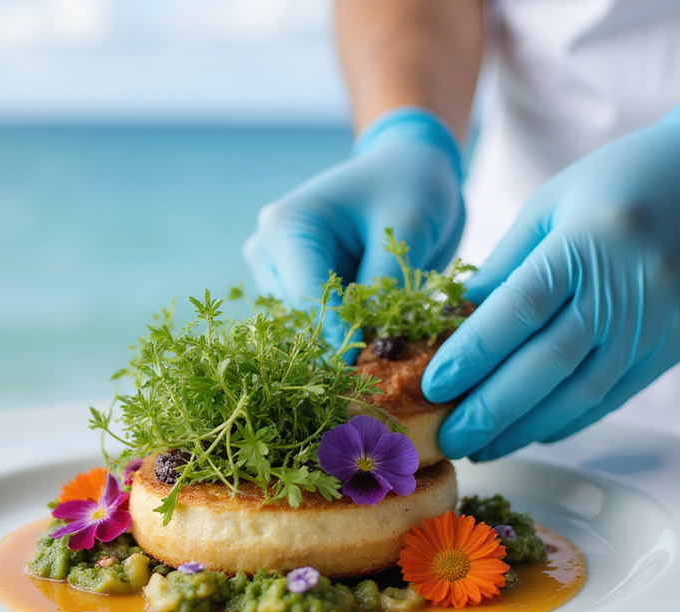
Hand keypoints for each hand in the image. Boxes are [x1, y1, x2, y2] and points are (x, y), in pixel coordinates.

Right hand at [244, 108, 464, 345]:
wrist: (411, 169)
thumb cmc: (410, 184)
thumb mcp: (408, 227)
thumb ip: (383, 283)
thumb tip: (366, 342)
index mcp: (286, 226)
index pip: (306, 299)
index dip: (339, 339)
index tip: (368, 373)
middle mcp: (269, 250)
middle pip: (302, 319)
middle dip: (343, 340)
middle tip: (386, 356)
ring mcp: (278, 270)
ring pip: (309, 329)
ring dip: (347, 338)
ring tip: (388, 336)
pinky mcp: (296, 287)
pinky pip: (320, 324)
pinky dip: (349, 332)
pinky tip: (379, 329)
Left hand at [423, 88, 679, 459]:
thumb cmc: (622, 179)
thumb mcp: (551, 204)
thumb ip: (504, 265)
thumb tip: (455, 321)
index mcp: (586, 243)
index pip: (518, 311)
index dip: (472, 354)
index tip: (433, 386)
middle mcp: (626, 288)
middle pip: (547, 364)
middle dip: (490, 409)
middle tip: (447, 439)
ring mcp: (657, 322)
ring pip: (582, 392)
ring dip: (526, 428)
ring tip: (482, 447)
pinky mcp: (678, 343)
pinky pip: (614, 394)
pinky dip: (568, 418)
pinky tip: (530, 432)